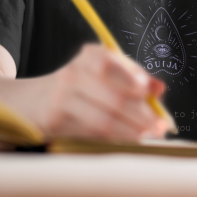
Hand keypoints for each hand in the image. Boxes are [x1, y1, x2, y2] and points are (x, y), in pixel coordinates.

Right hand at [33, 44, 166, 141]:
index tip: (148, 91)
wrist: (36, 100)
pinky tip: (129, 140)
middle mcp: (73, 74)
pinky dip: (114, 139)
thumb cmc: (82, 85)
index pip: (110, 63)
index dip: (131, 77)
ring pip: (103, 120)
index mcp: (89, 56)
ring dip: (130, 131)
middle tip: (160, 126)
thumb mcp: (106, 73)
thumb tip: (159, 88)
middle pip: (112, 97)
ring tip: (149, 136)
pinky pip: (91, 133)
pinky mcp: (55, 122)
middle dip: (141, 114)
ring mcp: (62, 98)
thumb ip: (133, 77)